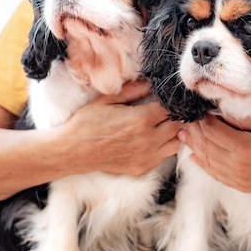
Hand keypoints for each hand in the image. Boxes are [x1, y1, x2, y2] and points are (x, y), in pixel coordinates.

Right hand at [57, 80, 180, 175]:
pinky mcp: (142, 167)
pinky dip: (164, 146)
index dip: (170, 101)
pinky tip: (153, 138)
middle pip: (177, 125)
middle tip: (164, 110)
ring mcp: (147, 156)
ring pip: (175, 142)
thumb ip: (134, 90)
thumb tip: (152, 83)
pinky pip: (164, 156)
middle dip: (173, 115)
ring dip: (173, 132)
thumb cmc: (87, 122)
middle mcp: (148, 140)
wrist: (73, 151)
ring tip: (162, 125)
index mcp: (141, 119)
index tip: (165, 97)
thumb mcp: (108, 99)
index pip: (170, 107)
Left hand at [178, 114, 250, 192]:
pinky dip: (203, 164)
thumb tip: (222, 105)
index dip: (201, 120)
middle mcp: (239, 167)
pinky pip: (216, 175)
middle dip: (193, 132)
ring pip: (208, 162)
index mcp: (246, 149)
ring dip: (194, 147)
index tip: (196, 109)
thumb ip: (248, 116)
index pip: (212, 132)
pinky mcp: (243, 187)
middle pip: (206, 146)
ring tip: (183, 134)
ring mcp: (240, 180)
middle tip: (184, 120)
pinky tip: (194, 156)